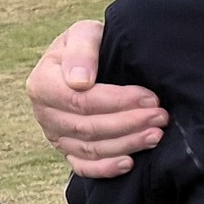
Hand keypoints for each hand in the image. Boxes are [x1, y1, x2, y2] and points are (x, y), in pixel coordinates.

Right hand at [30, 19, 166, 179]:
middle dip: (129, 123)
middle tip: (161, 117)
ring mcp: (56, 135)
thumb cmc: (89, 46)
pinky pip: (84, 167)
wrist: (89, 63)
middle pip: (89, 127)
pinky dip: (106, 169)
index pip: (81, 100)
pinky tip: (130, 163)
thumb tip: (80, 81)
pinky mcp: (69, 151)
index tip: (150, 98)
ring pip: (91, 148)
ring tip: (156, 135)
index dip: (117, 102)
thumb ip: (81, 51)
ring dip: (127, 144)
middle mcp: (45, 113)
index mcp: (42, 84)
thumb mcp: (84, 34)